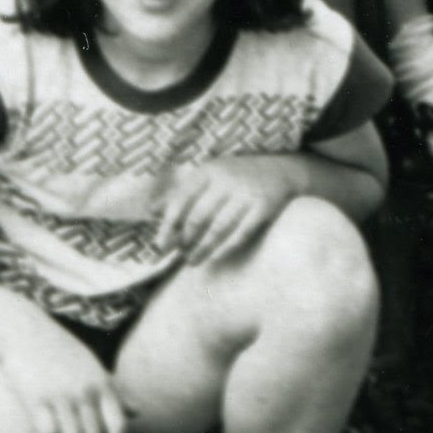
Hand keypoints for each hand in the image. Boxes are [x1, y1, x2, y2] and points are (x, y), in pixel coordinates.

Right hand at [0, 328, 134, 432]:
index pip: (118, 427)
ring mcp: (62, 395)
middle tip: (67, 420)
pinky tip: (39, 421)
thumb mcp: (93, 367)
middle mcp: (86, 391)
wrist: (25, 330)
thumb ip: (115, 392)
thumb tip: (137, 412)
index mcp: (103, 383)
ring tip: (53, 416)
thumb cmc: (61, 350)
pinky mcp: (38, 398)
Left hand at [156, 151, 304, 262]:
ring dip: (202, 248)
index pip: (181, 199)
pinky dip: (225, 248)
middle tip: (179, 255)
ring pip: (218, 228)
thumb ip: (181, 192)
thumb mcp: (208, 176)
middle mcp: (226, 179)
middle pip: (198, 217)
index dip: (168, 225)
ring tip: (193, 261)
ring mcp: (246, 193)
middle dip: (185, 240)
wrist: (281, 171)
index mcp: (208, 171)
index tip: (159, 246)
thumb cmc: (236, 176)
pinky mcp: (263, 207)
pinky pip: (240, 233)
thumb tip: (150, 210)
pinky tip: (215, 257)